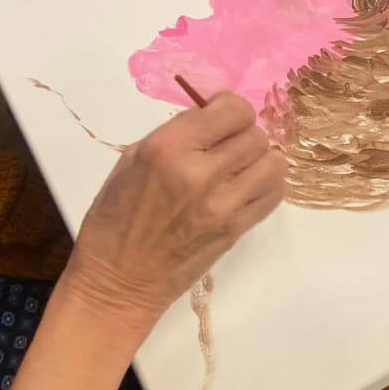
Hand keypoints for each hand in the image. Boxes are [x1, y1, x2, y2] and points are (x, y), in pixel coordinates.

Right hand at [63, 93, 285, 325]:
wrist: (118, 281)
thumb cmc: (114, 218)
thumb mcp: (132, 160)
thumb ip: (177, 134)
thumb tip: (213, 118)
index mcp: (168, 148)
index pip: (232, 110)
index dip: (230, 108)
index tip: (219, 117)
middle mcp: (201, 173)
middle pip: (256, 134)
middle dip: (243, 133)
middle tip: (226, 145)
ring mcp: (224, 205)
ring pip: (274, 162)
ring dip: (261, 158)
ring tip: (241, 166)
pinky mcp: (238, 229)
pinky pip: (274, 194)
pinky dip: (267, 185)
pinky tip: (247, 187)